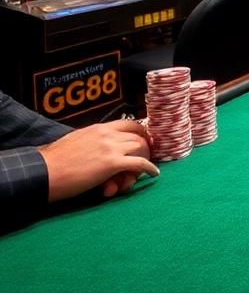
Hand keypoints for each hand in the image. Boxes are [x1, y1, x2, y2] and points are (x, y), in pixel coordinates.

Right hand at [39, 119, 158, 202]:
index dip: (140, 132)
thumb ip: (91, 141)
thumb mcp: (76, 141)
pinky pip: (139, 164)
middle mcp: (108, 134)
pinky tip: (154, 174)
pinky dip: (149, 168)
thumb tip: (97, 149)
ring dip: (144, 160)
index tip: (145, 140)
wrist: (44, 171)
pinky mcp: (112, 163)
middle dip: (143, 149)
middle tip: (142, 160)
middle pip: (138, 137)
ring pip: (141, 149)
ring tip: (140, 171)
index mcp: (99, 128)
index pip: (129, 124)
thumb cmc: (54, 160)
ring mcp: (111, 148)